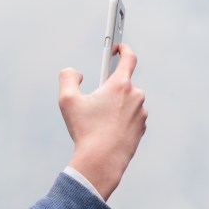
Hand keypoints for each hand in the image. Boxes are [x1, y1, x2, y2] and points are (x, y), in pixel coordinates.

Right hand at [58, 43, 146, 200]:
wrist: (102, 161)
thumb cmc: (85, 131)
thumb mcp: (67, 100)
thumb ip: (67, 77)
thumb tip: (74, 72)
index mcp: (120, 85)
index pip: (129, 57)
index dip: (123, 48)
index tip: (117, 47)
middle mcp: (135, 96)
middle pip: (123, 84)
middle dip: (109, 89)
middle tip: (95, 101)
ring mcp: (140, 113)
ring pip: (127, 102)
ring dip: (115, 105)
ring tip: (99, 121)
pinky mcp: (141, 128)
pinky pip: (131, 117)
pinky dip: (120, 120)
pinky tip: (107, 130)